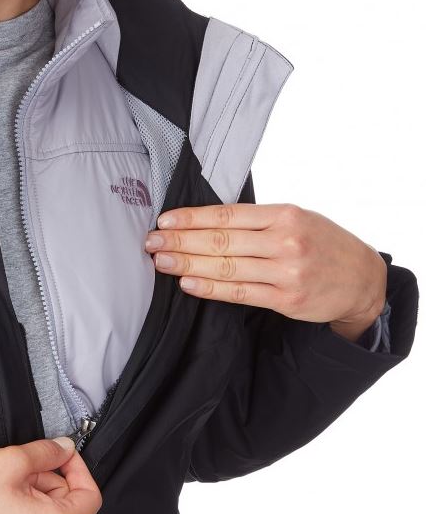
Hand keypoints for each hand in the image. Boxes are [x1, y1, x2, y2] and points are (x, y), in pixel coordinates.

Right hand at [0, 436, 101, 513]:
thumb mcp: (13, 460)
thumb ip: (48, 451)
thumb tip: (66, 448)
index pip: (90, 497)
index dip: (80, 469)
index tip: (63, 454)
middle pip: (68, 505)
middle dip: (50, 479)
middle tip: (24, 466)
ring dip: (35, 492)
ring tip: (8, 482)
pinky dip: (24, 509)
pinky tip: (1, 499)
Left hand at [145, 202, 386, 340]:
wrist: (363, 278)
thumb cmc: (324, 243)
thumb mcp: (297, 218)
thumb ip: (258, 220)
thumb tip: (208, 220)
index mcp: (284, 214)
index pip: (226, 215)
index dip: (192, 219)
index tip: (165, 221)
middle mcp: (284, 241)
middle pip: (221, 241)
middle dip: (181, 241)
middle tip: (151, 242)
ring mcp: (286, 271)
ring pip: (226, 267)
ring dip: (188, 264)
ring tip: (161, 262)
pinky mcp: (286, 299)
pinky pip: (240, 293)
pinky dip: (211, 288)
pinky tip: (188, 283)